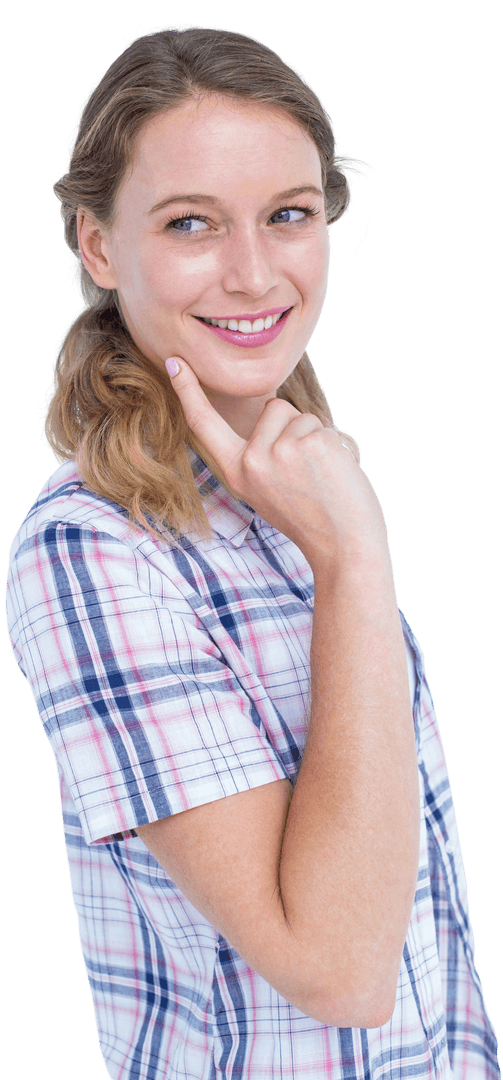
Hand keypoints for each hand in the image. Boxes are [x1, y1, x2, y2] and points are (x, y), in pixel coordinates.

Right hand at [166, 356, 389, 570]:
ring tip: (324, 479)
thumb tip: (276, 411)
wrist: (344, 548)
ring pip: (303, 416)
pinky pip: (326, 426)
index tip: (175, 361)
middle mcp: (251, 461)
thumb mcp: (270, 490)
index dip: (188, 391)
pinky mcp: (309, 445)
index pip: (205, 425)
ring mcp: (279, 452)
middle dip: (296, 428)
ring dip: (319, 440)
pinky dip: (339, 447)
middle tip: (308, 474)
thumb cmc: (313, 519)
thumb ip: (263, 456)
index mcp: (236, 472)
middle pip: (274, 407)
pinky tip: (338, 477)